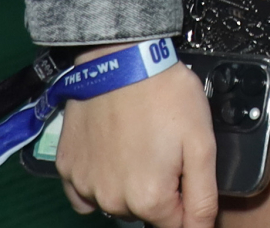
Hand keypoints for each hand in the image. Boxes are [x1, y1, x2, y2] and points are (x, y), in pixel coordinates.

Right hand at [54, 46, 217, 227]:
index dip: (186, 198)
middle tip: (163, 147)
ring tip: (138, 142)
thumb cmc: (166, 96)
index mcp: (148, 200)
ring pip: (115, 201)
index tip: (183, 168)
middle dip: (159, 189)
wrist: (121, 58)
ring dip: (128, 184)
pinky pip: (86, 190)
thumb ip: (203, 197)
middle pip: (144, 212)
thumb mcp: (202, 144)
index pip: (175, 224)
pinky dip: (99, 178)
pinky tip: (110, 150)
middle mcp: (112, 202)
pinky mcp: (66, 168)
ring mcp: (84, 186)